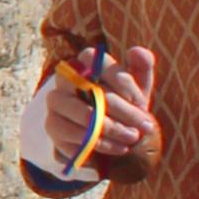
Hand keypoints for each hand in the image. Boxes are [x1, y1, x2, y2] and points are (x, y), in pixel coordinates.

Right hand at [42, 44, 159, 166]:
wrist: (105, 135)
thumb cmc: (122, 106)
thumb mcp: (136, 88)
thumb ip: (141, 69)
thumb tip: (138, 51)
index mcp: (84, 63)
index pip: (97, 62)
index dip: (123, 82)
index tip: (142, 102)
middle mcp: (64, 80)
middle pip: (92, 92)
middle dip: (124, 111)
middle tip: (145, 125)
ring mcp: (56, 104)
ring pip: (85, 116)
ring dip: (114, 129)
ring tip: (132, 137)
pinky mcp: (53, 127)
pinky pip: (79, 137)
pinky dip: (103, 144)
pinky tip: (119, 147)